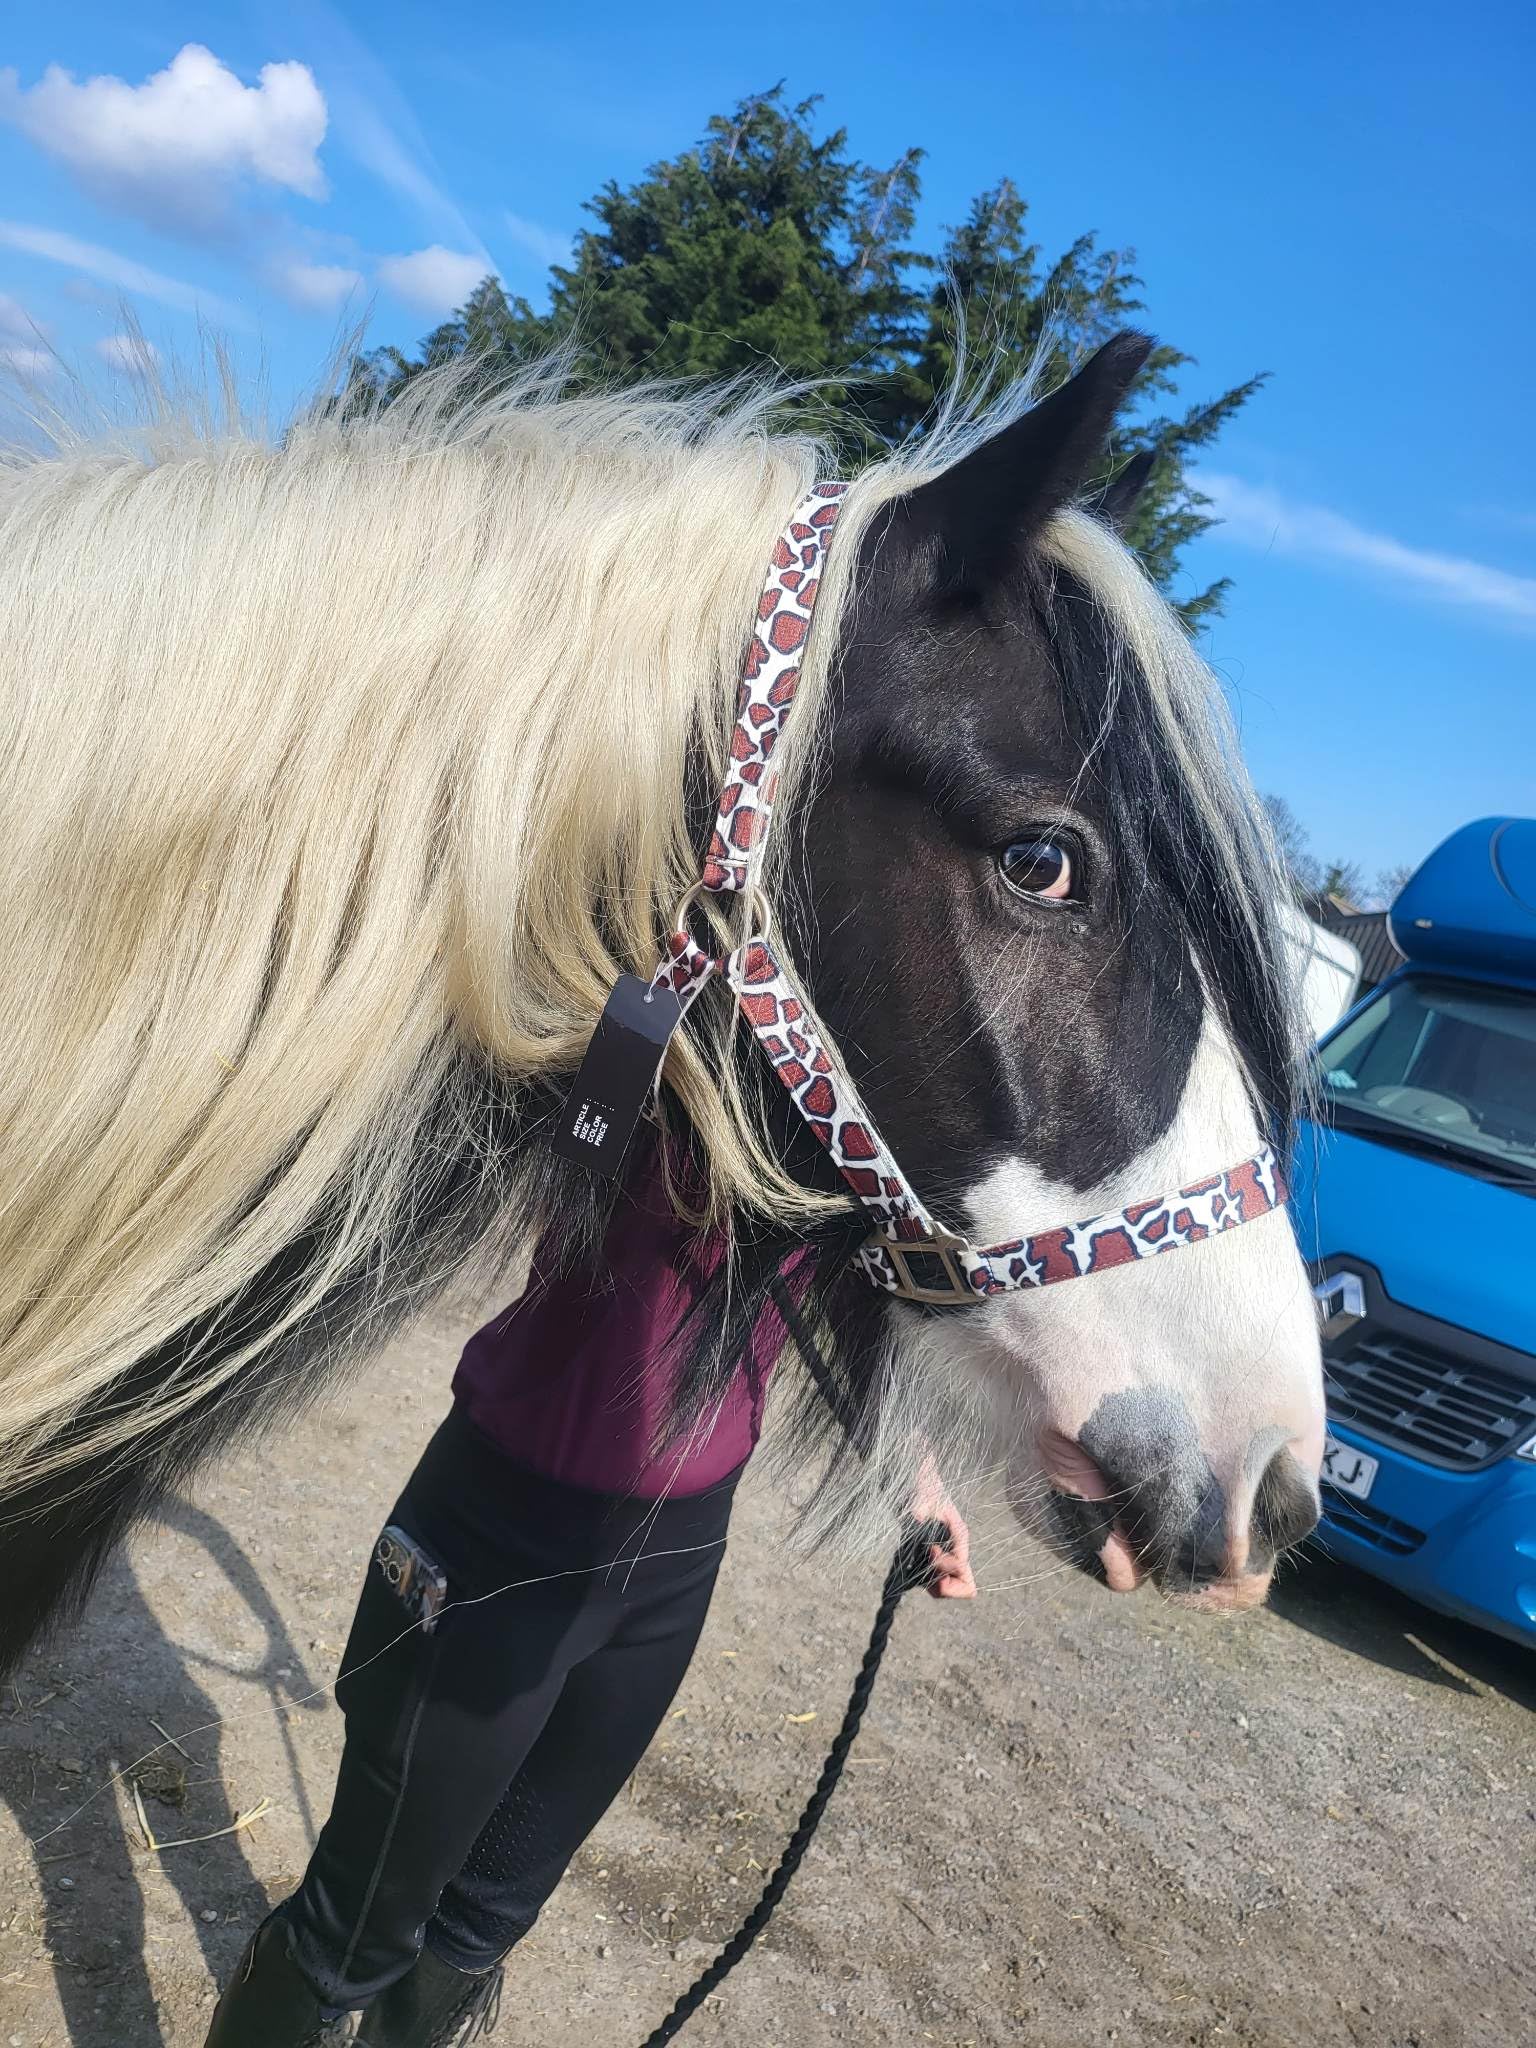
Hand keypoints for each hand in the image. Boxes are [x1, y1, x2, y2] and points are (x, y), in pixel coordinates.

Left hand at [909, 1453, 976, 1599]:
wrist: (918, 1482)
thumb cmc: (921, 1488)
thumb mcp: (919, 1499)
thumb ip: (918, 1513)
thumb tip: (916, 1521)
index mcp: (959, 1536)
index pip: (962, 1569)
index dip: (944, 1567)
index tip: (930, 1550)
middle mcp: (957, 1549)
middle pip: (964, 1587)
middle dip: (944, 1585)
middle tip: (926, 1566)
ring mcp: (948, 1556)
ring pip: (949, 1588)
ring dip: (934, 1585)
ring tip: (919, 1565)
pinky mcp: (935, 1559)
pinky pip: (936, 1582)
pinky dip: (926, 1581)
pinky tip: (914, 1565)